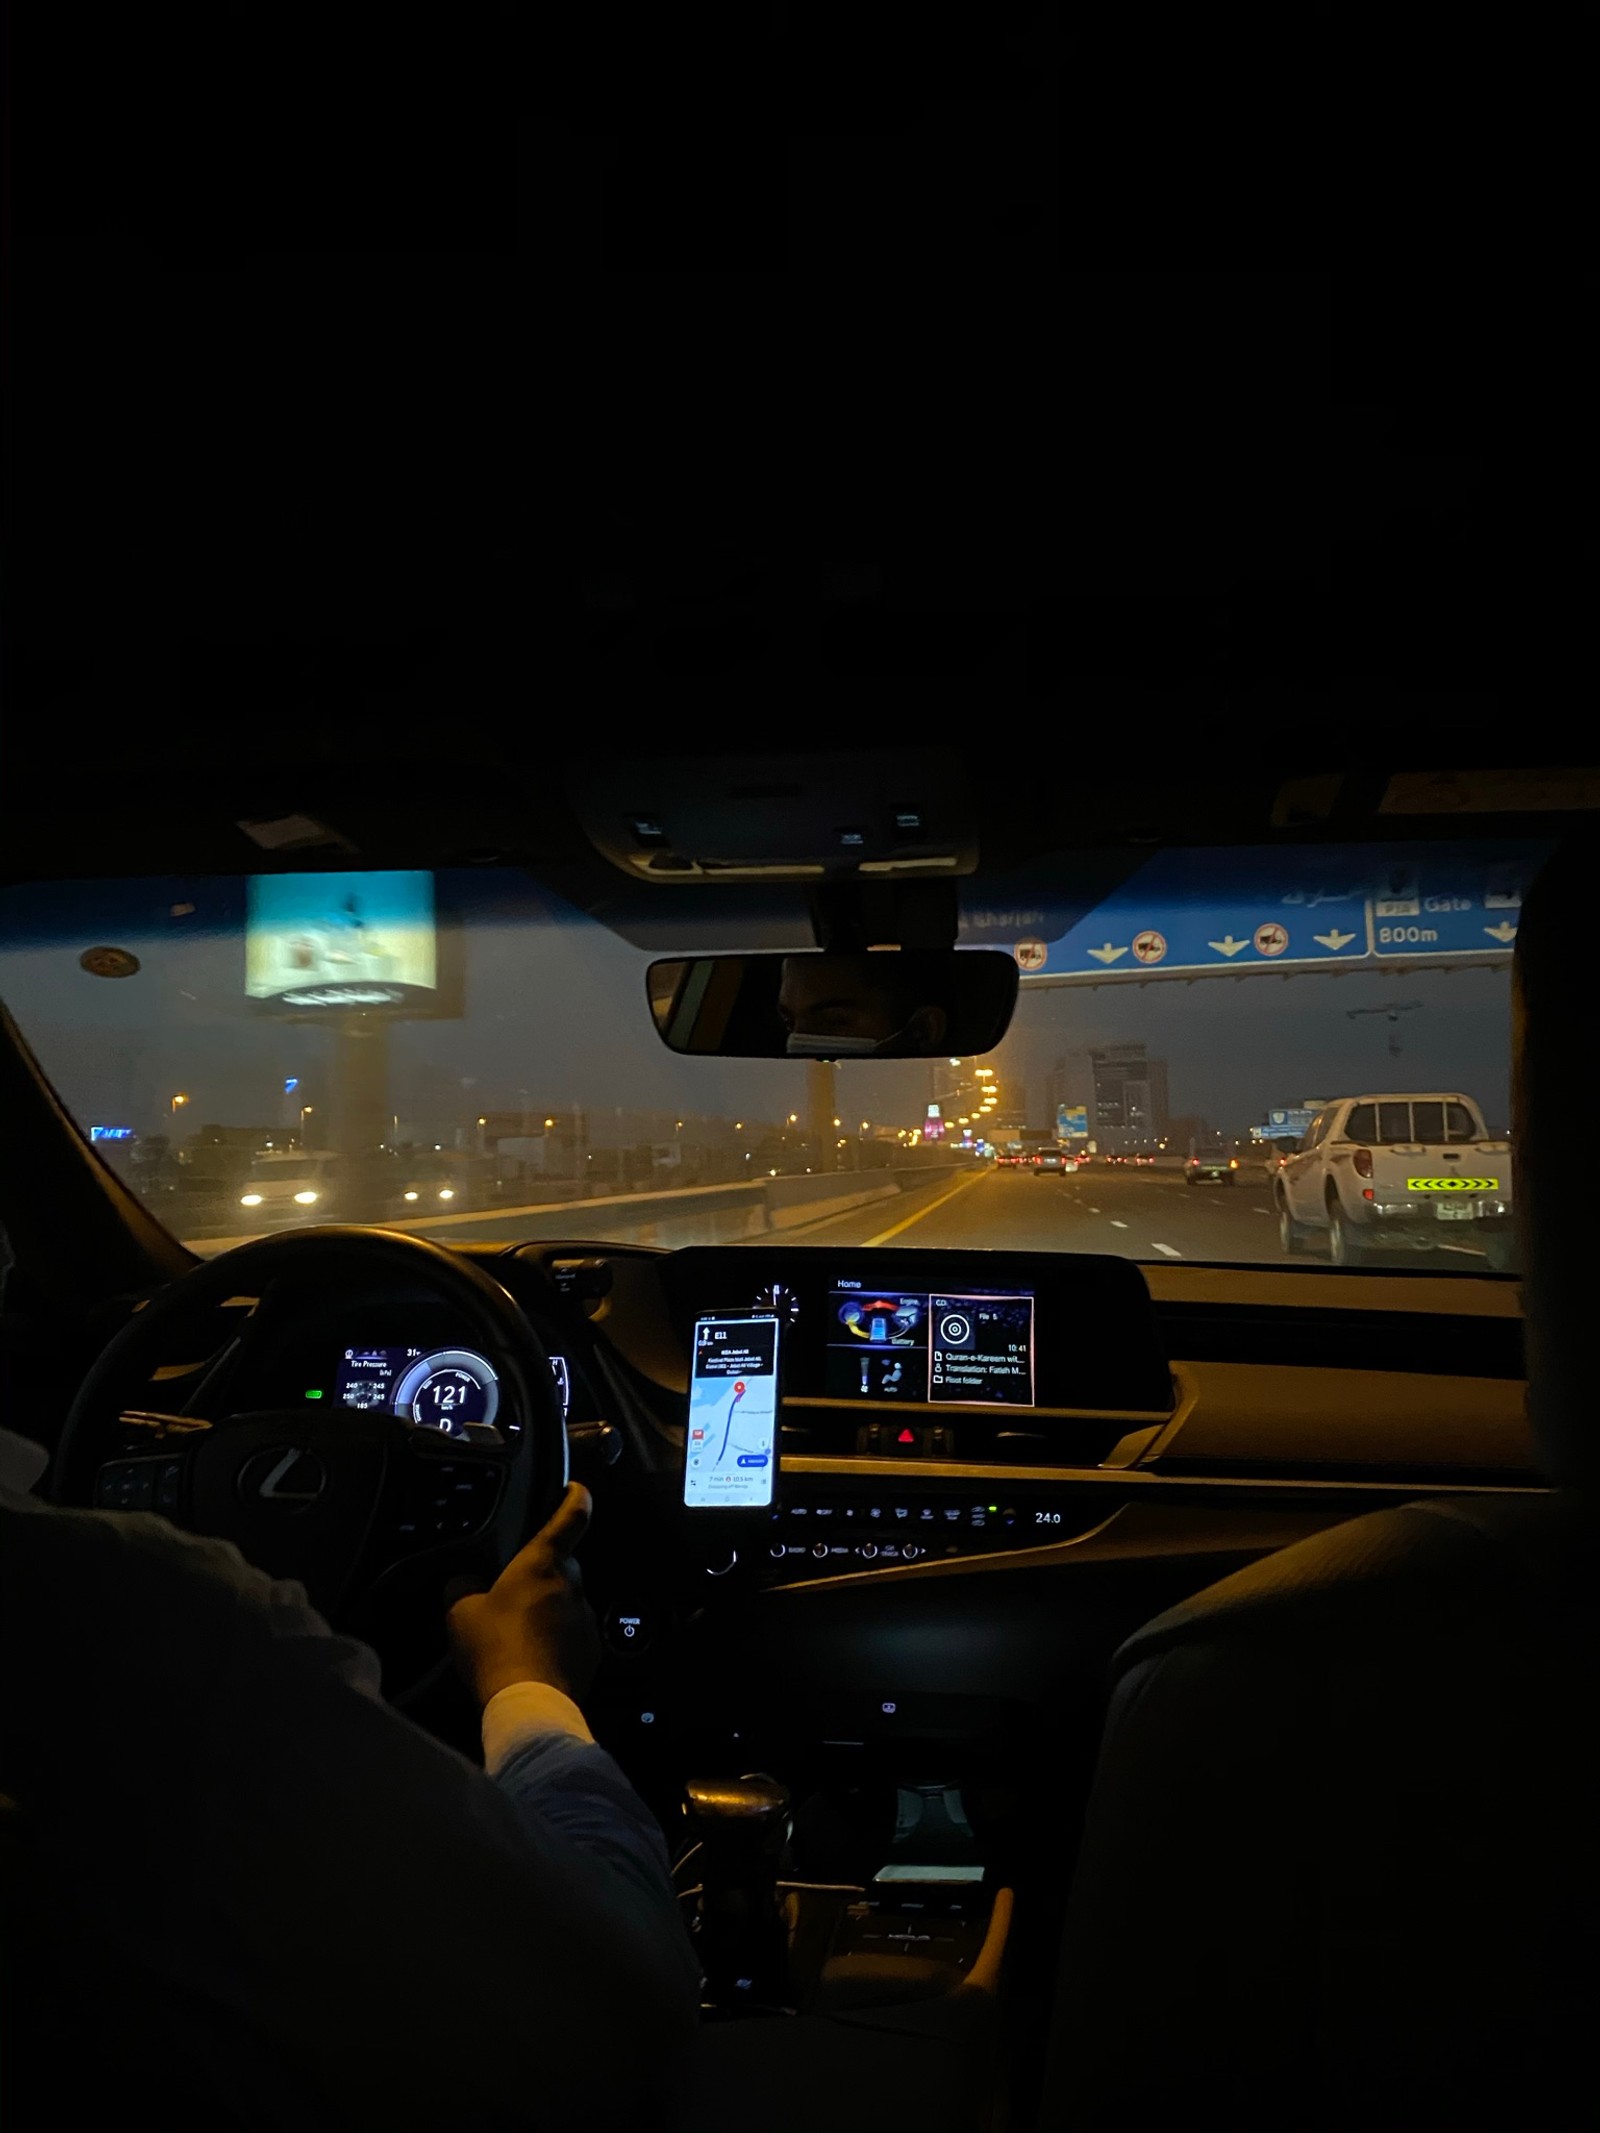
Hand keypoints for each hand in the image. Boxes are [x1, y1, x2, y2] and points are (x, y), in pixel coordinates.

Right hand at [446, 1482, 601, 1707]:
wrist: (528, 1701)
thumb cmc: (495, 1648)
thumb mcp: (461, 1612)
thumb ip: (462, 1587)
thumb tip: (462, 1581)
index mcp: (543, 1563)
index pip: (571, 1518)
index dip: (576, 1499)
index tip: (578, 1490)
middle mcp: (571, 1584)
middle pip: (562, 1565)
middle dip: (543, 1573)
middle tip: (514, 1590)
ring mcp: (585, 1617)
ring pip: (567, 1601)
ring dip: (548, 1609)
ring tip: (517, 1634)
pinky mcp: (592, 1650)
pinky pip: (573, 1634)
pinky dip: (557, 1639)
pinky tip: (532, 1658)